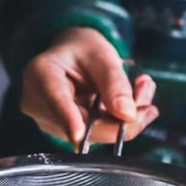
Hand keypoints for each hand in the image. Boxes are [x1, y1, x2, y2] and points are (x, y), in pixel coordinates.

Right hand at [20, 27, 158, 147]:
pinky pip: (98, 135)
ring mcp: (51, 123)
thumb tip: (128, 115)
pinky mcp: (66, 134)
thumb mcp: (100, 54)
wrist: (71, 56)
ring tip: (141, 88)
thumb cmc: (81, 50)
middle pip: (82, 126)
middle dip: (121, 116)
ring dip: (124, 118)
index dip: (68, 120)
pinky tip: (129, 102)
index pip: (55, 101)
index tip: (78, 135)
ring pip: (94, 135)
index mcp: (40, 75)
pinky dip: (118, 122)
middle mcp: (39, 105)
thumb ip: (114, 83)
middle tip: (146, 90)